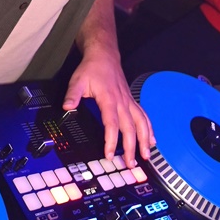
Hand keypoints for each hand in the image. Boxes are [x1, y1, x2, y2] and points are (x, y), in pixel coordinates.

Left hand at [62, 45, 154, 163]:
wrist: (104, 56)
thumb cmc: (92, 68)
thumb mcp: (78, 80)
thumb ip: (72, 95)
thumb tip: (67, 107)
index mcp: (109, 99)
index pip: (112, 123)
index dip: (111, 140)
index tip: (110, 154)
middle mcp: (122, 102)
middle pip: (130, 128)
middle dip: (131, 147)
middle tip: (131, 163)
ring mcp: (129, 102)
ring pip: (141, 123)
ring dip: (144, 140)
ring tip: (146, 155)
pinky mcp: (131, 101)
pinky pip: (143, 116)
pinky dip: (149, 129)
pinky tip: (152, 140)